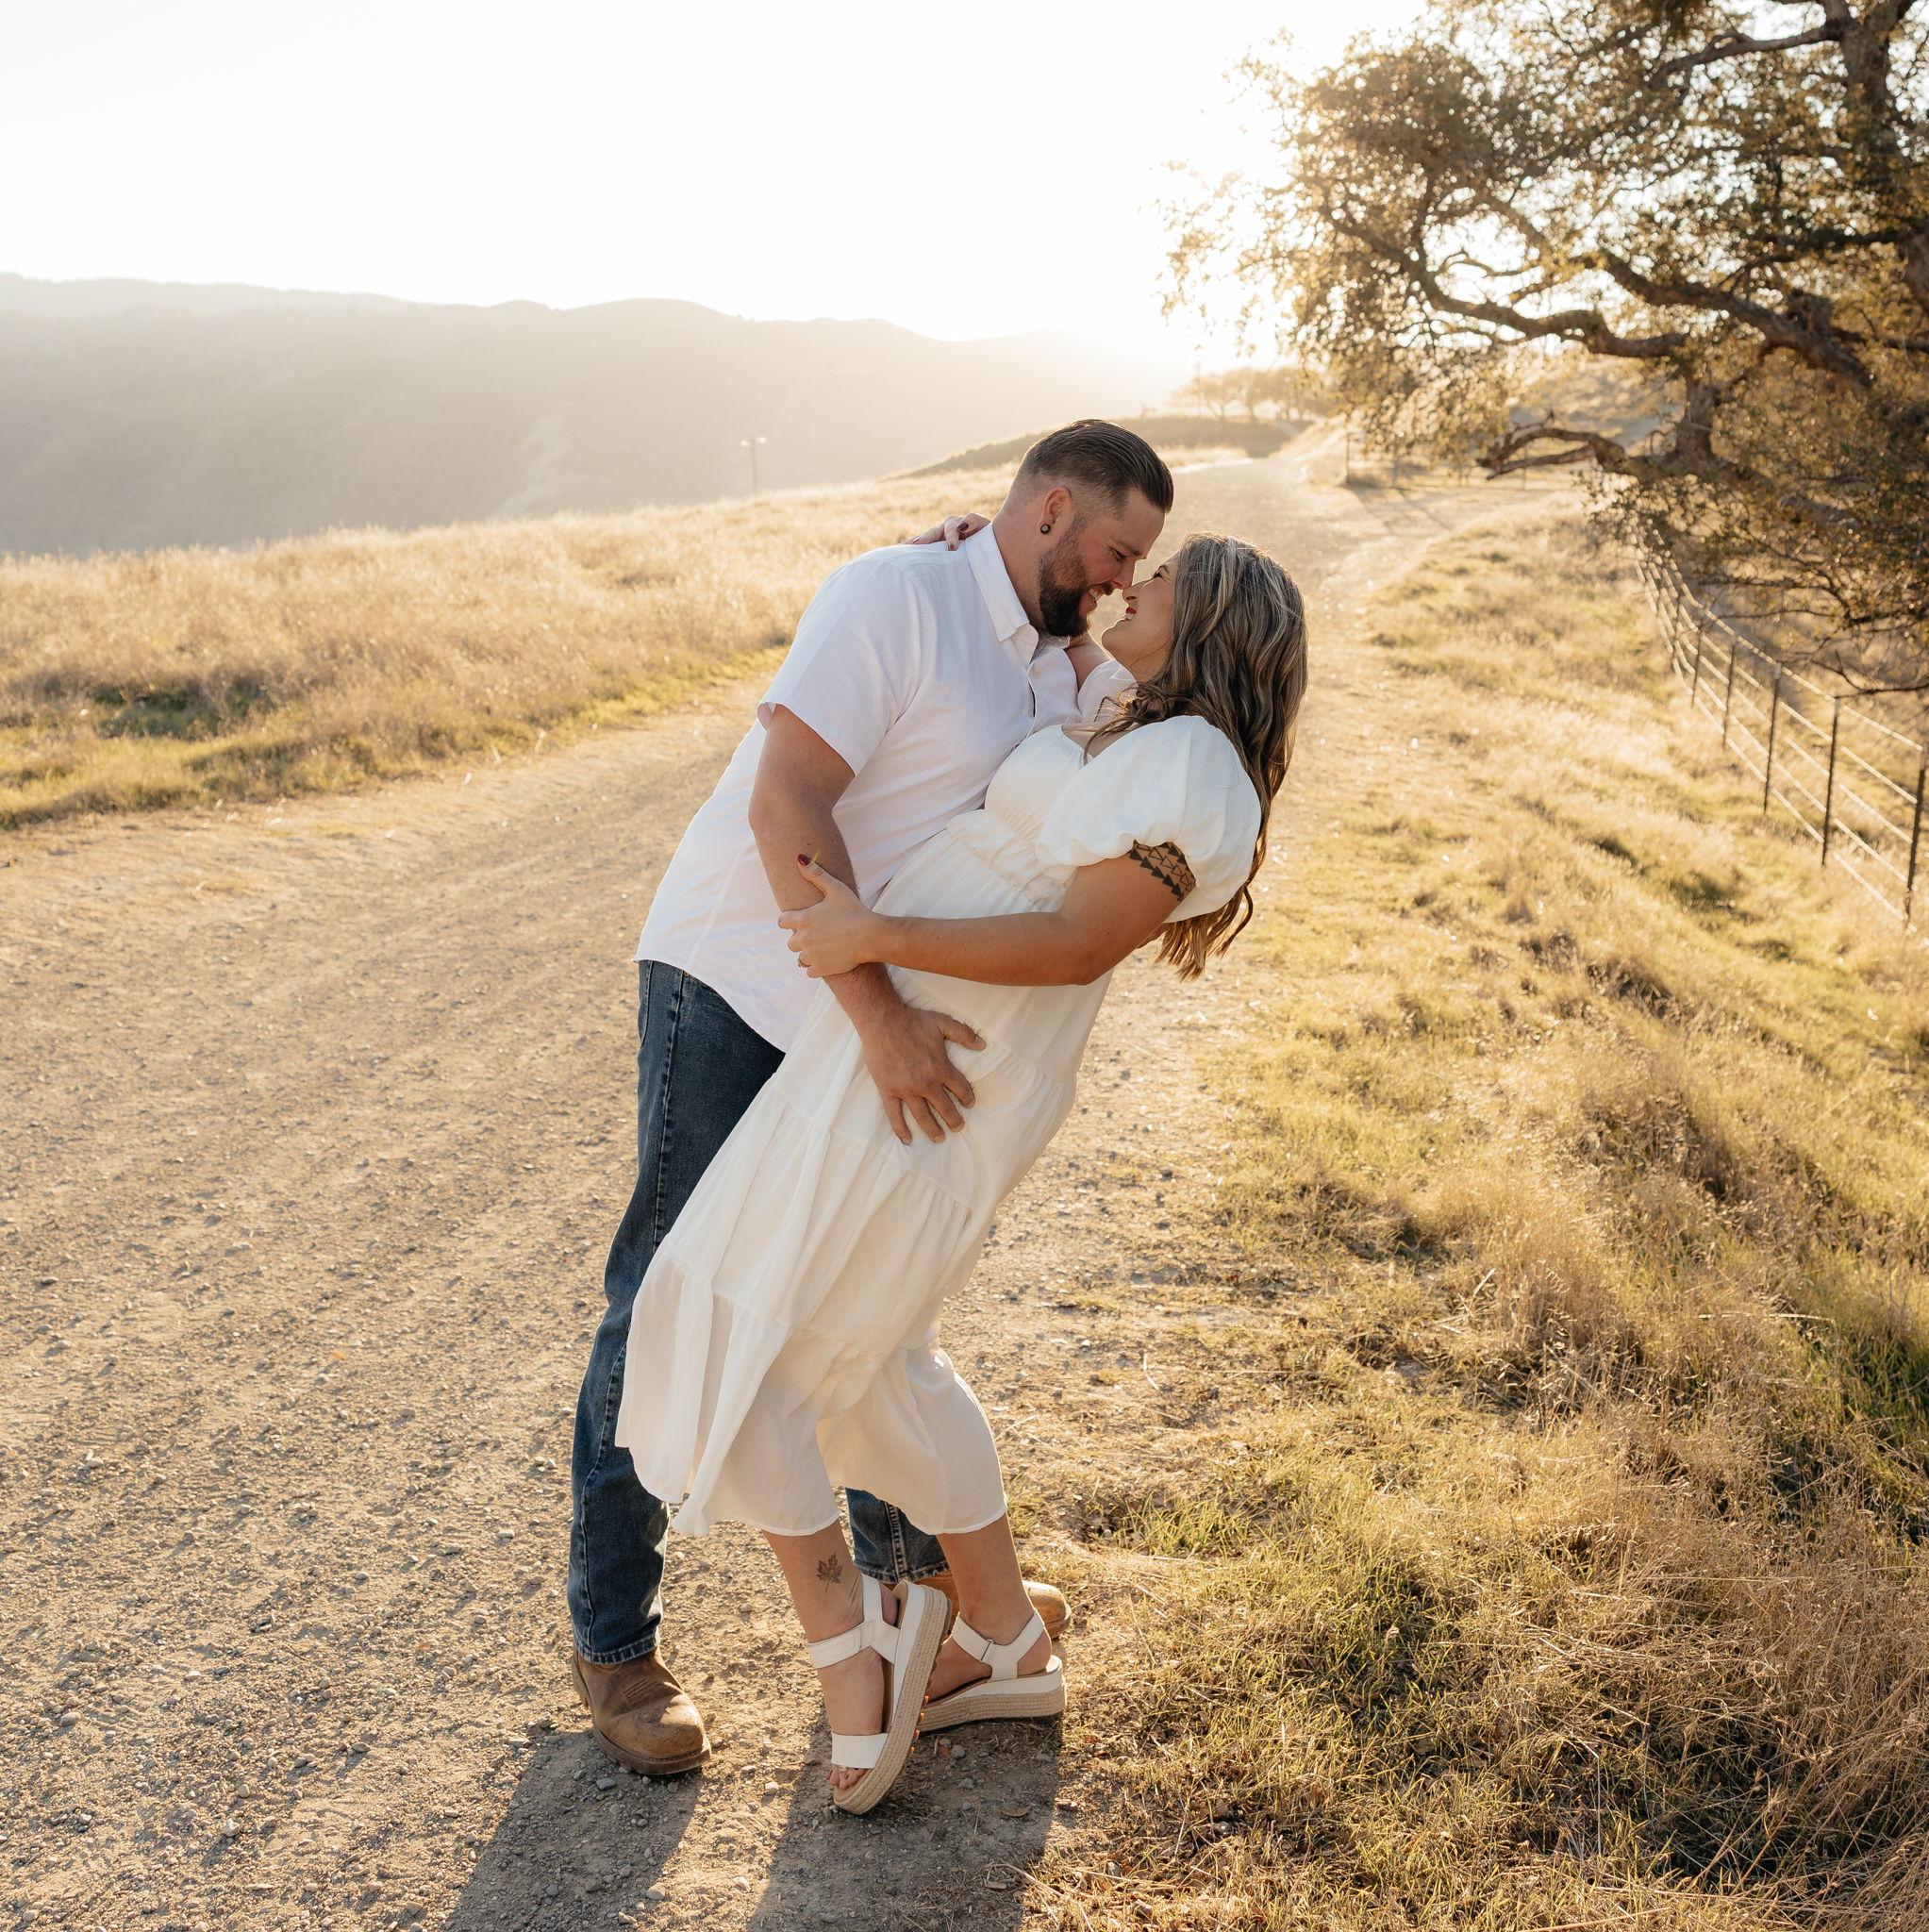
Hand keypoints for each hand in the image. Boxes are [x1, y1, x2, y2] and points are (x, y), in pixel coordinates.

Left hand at [777, 855, 888, 976]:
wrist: (871, 936)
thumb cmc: (855, 910)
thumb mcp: (836, 889)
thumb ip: (816, 874)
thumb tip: (799, 858)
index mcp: (804, 919)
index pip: (782, 922)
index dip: (790, 921)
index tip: (801, 921)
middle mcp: (804, 938)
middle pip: (791, 942)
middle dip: (801, 939)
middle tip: (818, 935)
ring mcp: (811, 955)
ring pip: (800, 958)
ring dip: (808, 954)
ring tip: (824, 948)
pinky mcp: (821, 968)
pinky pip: (809, 971)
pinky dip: (815, 967)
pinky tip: (826, 959)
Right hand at [855, 1000, 984, 1145]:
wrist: (883, 1022)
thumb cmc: (913, 1021)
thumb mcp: (943, 1023)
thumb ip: (964, 1034)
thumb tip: (983, 1045)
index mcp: (941, 1068)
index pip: (960, 1089)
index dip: (967, 1098)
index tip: (969, 1104)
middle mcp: (926, 1083)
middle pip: (945, 1108)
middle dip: (954, 1120)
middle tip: (958, 1127)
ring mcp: (907, 1090)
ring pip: (923, 1116)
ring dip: (933, 1129)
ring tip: (940, 1138)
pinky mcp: (889, 1091)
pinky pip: (895, 1115)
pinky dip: (901, 1129)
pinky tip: (907, 1140)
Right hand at [907, 512, 990, 549]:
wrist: (986, 546)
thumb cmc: (986, 536)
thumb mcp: (984, 527)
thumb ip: (973, 521)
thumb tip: (961, 524)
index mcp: (956, 523)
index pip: (952, 529)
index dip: (951, 537)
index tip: (952, 548)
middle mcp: (944, 529)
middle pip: (933, 532)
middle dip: (925, 538)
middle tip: (917, 545)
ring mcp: (938, 539)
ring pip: (925, 540)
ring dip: (915, 544)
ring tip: (903, 549)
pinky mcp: (935, 548)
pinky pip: (924, 549)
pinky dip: (913, 551)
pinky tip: (902, 555)